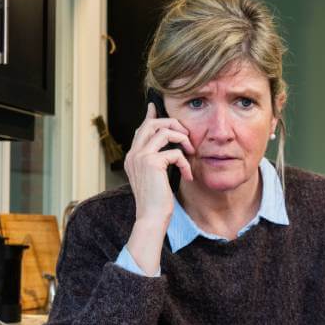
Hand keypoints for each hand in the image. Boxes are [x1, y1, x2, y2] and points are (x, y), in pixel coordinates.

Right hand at [123, 103, 194, 274]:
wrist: (152, 218)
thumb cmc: (157, 201)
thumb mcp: (156, 177)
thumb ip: (159, 160)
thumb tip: (170, 148)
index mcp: (132, 157)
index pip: (141, 129)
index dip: (150, 116)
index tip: (155, 106)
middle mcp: (133, 154)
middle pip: (152, 123)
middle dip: (173, 124)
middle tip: (187, 136)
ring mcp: (140, 157)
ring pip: (163, 131)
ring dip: (182, 139)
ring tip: (191, 153)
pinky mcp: (152, 163)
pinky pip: (175, 152)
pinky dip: (185, 162)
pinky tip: (188, 175)